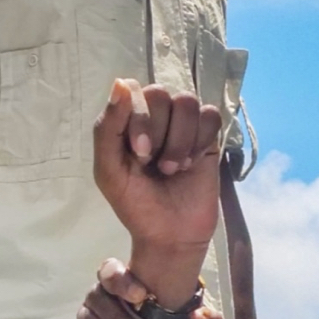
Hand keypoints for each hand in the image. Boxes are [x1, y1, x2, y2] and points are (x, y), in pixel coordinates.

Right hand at [77, 258, 224, 318]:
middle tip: (137, 306)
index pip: (124, 263)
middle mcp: (114, 287)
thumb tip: (200, 317)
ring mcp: (99, 306)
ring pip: (94, 301)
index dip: (125, 276)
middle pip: (104, 275)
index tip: (142, 293)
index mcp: (139, 278)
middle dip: (118, 288)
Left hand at [92, 81, 222, 307]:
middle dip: (158, 132)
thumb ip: (108, 128)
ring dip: (180, 141)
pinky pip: (210, 115)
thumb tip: (120, 83)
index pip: (131, 89)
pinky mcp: (207, 136)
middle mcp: (154, 116)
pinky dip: (200, 141)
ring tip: (173, 169)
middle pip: (160, 93)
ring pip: (187, 102)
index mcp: (125, 120)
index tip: (139, 153)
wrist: (171, 235)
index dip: (138, 116)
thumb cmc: (135, 204)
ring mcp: (182, 124)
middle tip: (156, 165)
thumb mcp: (109, 171)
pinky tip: (192, 164)